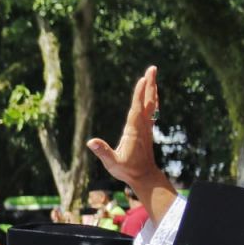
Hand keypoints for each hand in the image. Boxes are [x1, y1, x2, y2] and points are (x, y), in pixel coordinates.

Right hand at [86, 66, 165, 190]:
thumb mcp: (112, 163)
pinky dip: (153, 100)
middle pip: (147, 101)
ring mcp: (147, 127)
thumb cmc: (127, 170)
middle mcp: (142, 126)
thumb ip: (102, 151)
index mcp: (133, 131)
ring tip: (152, 75)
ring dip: (152, 89)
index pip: (136, 108)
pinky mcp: (148, 130)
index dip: (139, 94)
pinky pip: (152, 111)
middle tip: (152, 68)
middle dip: (149, 85)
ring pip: (151, 104)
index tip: (142, 79)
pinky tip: (153, 96)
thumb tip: (90, 142)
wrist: (144, 176)